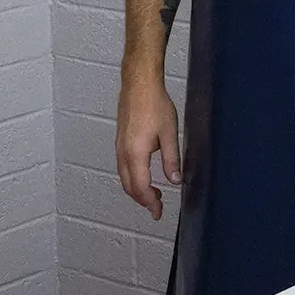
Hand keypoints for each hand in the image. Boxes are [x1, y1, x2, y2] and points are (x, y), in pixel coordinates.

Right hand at [116, 76, 181, 220]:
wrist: (139, 83)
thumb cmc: (154, 103)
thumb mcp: (169, 133)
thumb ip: (171, 160)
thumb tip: (175, 181)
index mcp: (136, 153)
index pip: (141, 188)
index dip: (150, 203)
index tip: (158, 211)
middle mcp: (123, 152)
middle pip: (129, 186)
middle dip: (143, 200)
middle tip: (157, 207)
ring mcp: (119, 146)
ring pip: (124, 177)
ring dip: (137, 189)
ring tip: (153, 193)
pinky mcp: (120, 140)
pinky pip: (122, 167)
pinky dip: (132, 178)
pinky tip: (144, 175)